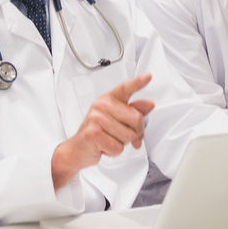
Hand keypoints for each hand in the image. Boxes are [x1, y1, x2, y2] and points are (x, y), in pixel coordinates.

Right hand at [52, 74, 155, 188]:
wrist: (79, 148)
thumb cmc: (99, 132)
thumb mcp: (118, 120)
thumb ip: (134, 111)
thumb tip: (149, 104)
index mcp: (108, 99)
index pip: (125, 89)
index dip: (137, 83)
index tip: (148, 76)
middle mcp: (101, 105)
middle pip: (136, 119)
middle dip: (134, 132)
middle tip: (121, 135)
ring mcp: (95, 118)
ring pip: (128, 135)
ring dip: (122, 143)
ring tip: (109, 140)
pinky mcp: (93, 133)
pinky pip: (118, 147)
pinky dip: (114, 152)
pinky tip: (104, 146)